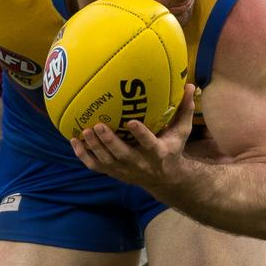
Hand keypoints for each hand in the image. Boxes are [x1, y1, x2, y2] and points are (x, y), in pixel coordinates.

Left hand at [71, 84, 194, 188]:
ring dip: (94, 147)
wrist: (164, 179)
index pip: (149, 144)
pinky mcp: (113, 173)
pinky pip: (95, 166)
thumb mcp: (181, 132)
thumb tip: (191, 86)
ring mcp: (124, 170)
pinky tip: (74, 140)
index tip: (132, 122)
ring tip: (84, 131)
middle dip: (109, 142)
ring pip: (106, 161)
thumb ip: (185, 110)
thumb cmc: (171, 148)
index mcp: (157, 153)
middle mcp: (140, 164)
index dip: (140, 135)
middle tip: (98, 125)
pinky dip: (83, 155)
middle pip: (122, 154)